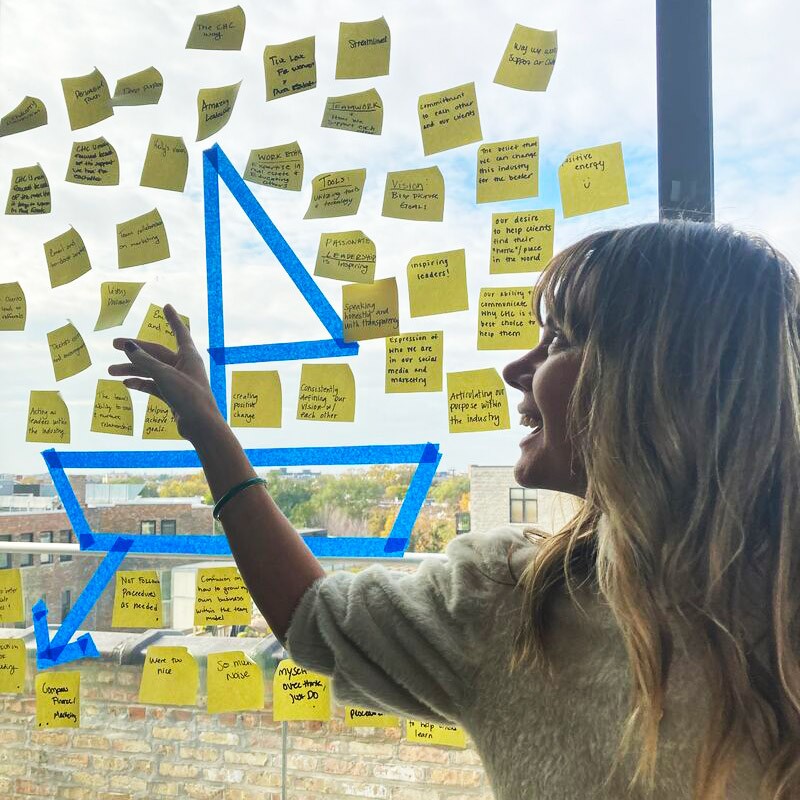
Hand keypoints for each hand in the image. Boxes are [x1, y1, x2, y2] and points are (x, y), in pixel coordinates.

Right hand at [109, 304, 222, 441]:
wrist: (201, 425)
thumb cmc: (188, 396)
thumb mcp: (164, 375)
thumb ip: (145, 361)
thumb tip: (128, 346)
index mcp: (188, 356)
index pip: (179, 332)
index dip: (172, 319)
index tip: (166, 306)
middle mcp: (184, 366)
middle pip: (156, 352)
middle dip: (135, 349)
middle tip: (114, 344)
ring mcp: (178, 381)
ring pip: (151, 370)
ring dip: (132, 370)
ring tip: (111, 371)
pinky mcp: (173, 395)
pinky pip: (153, 385)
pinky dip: (141, 383)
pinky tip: (126, 383)